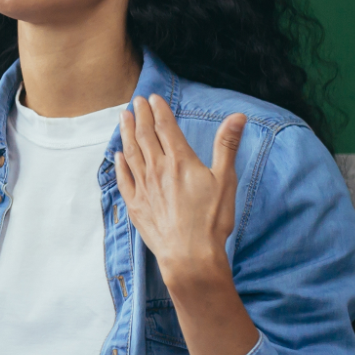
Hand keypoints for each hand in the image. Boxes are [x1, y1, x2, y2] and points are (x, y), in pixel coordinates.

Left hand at [115, 95, 258, 354]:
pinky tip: (117, 156)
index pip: (166, 128)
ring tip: (123, 118)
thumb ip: (227, 145)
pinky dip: (119, 165)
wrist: (189, 256)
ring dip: (126, 134)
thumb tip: (237, 116)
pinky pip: (124, 180)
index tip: (153, 98)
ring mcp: (144, 188)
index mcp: (180, 162)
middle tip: (136, 101)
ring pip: (131, 154)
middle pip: (145, 137)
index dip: (159, 111)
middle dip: (140, 116)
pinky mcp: (136, 206)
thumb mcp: (226, 180)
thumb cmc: (211, 221)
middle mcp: (158, 171)